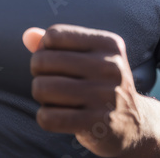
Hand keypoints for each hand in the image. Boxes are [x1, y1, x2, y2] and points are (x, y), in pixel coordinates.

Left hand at [24, 25, 148, 156]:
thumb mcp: (87, 58)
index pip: (54, 35)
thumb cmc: (99, 84)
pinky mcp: (95, 124)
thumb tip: (27, 35)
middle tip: (52, 82)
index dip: (45, 49)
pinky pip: (47, 117)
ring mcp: (104, 96)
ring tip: (55, 99)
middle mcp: (110, 67)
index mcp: (109, 44)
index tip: (57, 62)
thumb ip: (55, 44)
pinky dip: (45, 117)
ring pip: (41, 89)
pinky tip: (59, 116)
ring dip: (41, 95)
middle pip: (43, 61)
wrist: (132, 123)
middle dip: (39, 73)